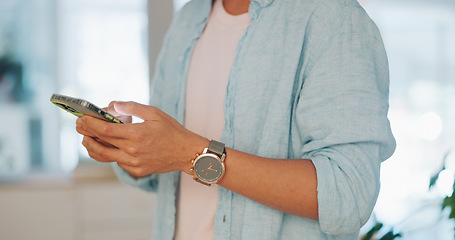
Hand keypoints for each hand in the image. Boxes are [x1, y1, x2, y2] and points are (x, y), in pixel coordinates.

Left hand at [76, 101, 207, 177]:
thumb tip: (113, 105)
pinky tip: (107, 146)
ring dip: (92, 147)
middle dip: (86, 133)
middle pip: (100, 143)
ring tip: (86, 139)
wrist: (186, 152)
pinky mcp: (137, 171)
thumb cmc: (172, 131)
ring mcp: (134, 164)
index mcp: (136, 135)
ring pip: (105, 156)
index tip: (81, 117)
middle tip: (79, 125)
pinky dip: (109, 154)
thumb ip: (132, 107)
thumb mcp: (155, 113)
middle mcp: (132, 151)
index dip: (89, 124)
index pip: (104, 130)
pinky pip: (117, 162)